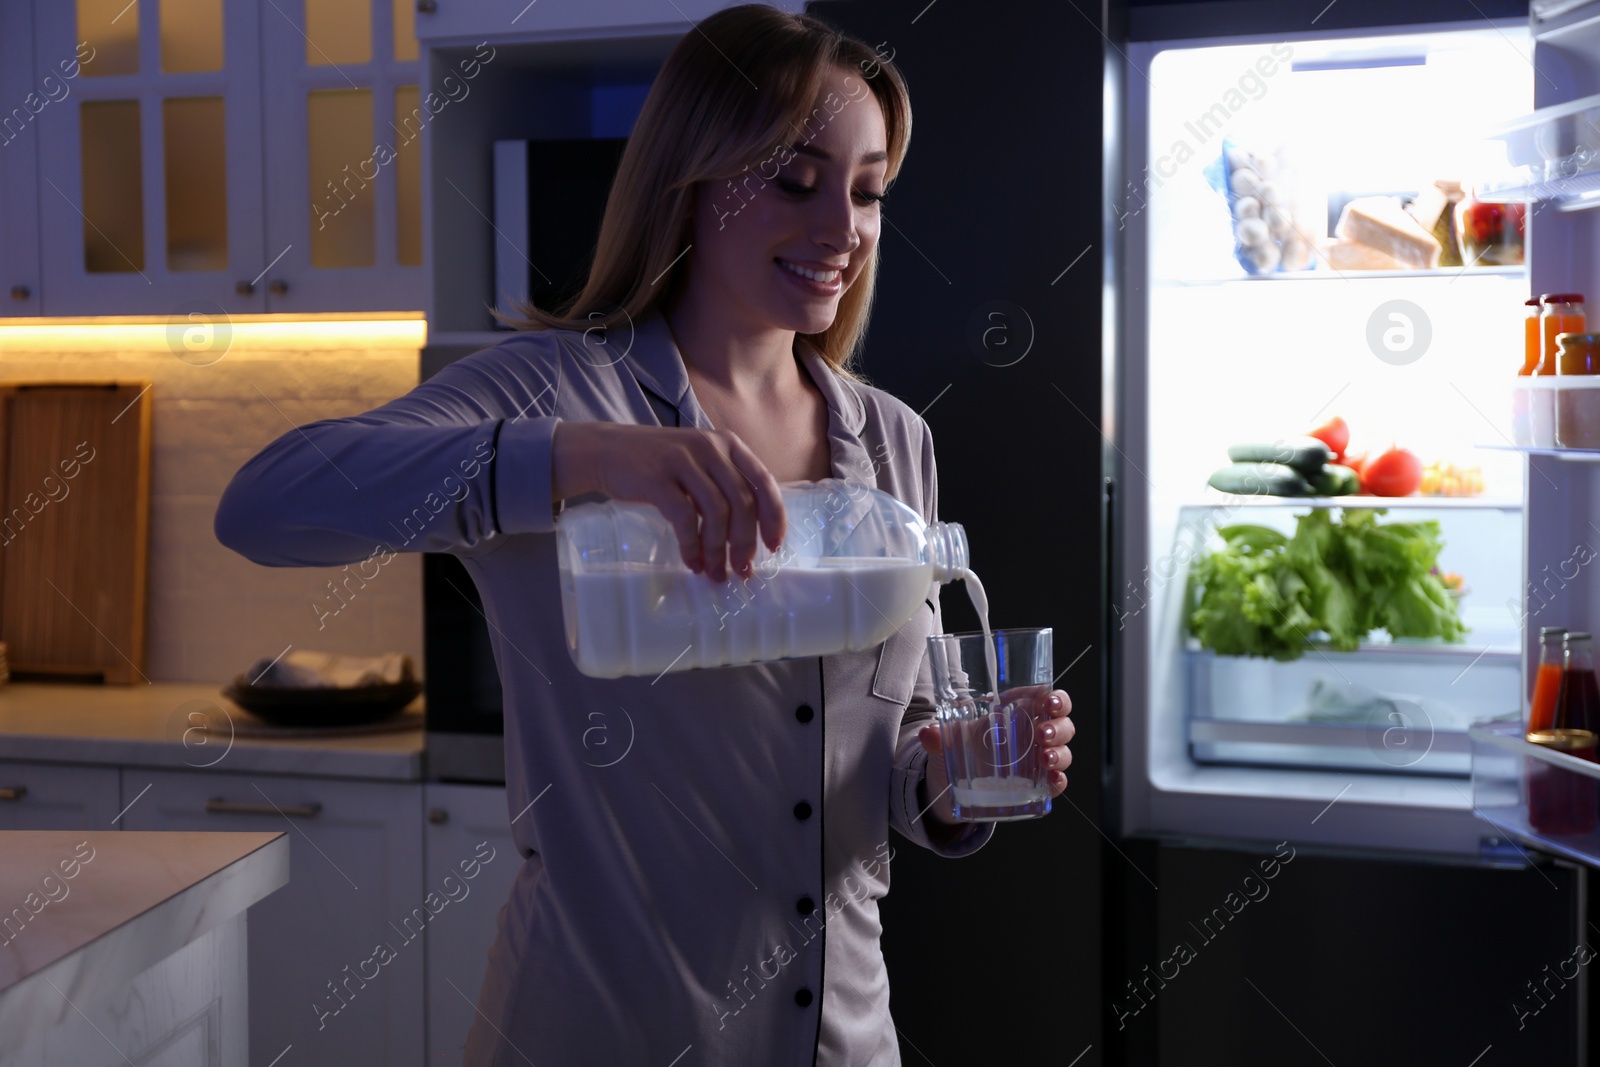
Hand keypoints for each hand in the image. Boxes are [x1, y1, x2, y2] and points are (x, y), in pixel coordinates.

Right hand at [552, 422, 784, 580]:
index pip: (764, 482)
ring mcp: (683, 461)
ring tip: (716, 573)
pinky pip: (684, 519)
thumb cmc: (659, 464)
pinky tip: (692, 562)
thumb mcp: (700, 462)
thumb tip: (750, 536)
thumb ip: (725, 485)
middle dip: (745, 543)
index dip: (774, 518)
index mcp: (728, 444)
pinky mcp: (658, 478)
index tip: (773, 547)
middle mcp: (710, 448)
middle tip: (742, 570)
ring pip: (717, 513)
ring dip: (719, 550)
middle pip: (743, 502)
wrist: (607, 450)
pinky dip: (691, 546)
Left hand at [915, 687, 1073, 824]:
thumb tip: (928, 733)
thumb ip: (938, 737)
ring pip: (1063, 752)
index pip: (1048, 699)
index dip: (1056, 698)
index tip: (1049, 700)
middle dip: (1058, 727)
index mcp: (1017, 712)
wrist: (950, 786)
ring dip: (1059, 753)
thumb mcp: (946, 741)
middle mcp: (1032, 734)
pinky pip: (1055, 783)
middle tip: (1042, 733)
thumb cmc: (958, 750)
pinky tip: (1052, 780)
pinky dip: (1058, 781)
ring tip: (1044, 759)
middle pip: (1061, 724)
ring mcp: (1036, 760)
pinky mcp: (1036, 786)